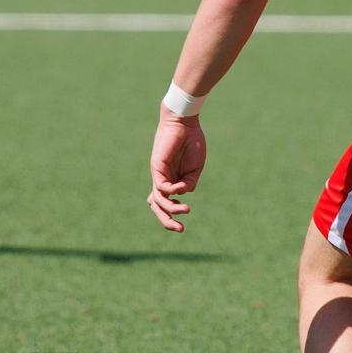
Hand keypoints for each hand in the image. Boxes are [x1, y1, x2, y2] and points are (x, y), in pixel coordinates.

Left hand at [148, 112, 206, 230]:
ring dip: (171, 209)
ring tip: (186, 211)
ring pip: (158, 200)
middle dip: (166, 221)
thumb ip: (189, 183)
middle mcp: (163, 179)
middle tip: (180, 230)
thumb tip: (183, 194)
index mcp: (173, 181)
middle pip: (158, 206)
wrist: (185, 123)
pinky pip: (162, 186)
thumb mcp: (195, 169)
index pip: (164, 202)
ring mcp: (158, 174)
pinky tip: (182, 188)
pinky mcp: (156, 167)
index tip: (184, 222)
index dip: (170, 216)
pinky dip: (172, 191)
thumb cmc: (192, 143)